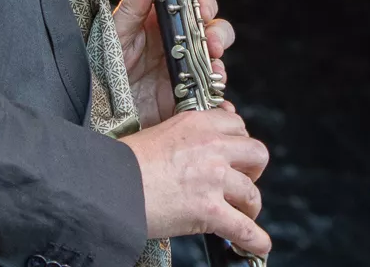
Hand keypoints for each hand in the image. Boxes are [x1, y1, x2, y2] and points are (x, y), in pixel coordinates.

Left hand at [113, 0, 235, 126]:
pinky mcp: (188, 94)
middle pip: (212, 28)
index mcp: (161, 21)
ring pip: (216, 58)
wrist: (98, 107)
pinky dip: (219, 93)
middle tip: (212, 44)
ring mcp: (185, 68)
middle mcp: (178, 41)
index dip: (204, 2)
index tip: (203, 10)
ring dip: (220, 63)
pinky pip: (211, 90)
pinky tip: (215, 95)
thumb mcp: (116, 33)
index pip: (192, 2)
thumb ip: (133, 6)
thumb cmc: (104, 65)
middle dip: (218, 33)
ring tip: (214, 72)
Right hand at [118, 108, 270, 253]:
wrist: (110, 185)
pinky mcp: (209, 210)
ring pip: (252, 192)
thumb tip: (203, 139)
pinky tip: (259, 246)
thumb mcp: (159, 132)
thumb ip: (187, 134)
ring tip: (243, 213)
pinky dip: (254, 240)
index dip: (238, 141)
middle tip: (241, 179)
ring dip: (250, 205)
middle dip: (253, 169)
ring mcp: (213, 178)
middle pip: (256, 152)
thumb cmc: (125, 162)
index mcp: (197, 123)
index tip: (234, 153)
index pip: (236, 124)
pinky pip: (242, 228)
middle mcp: (211, 147)